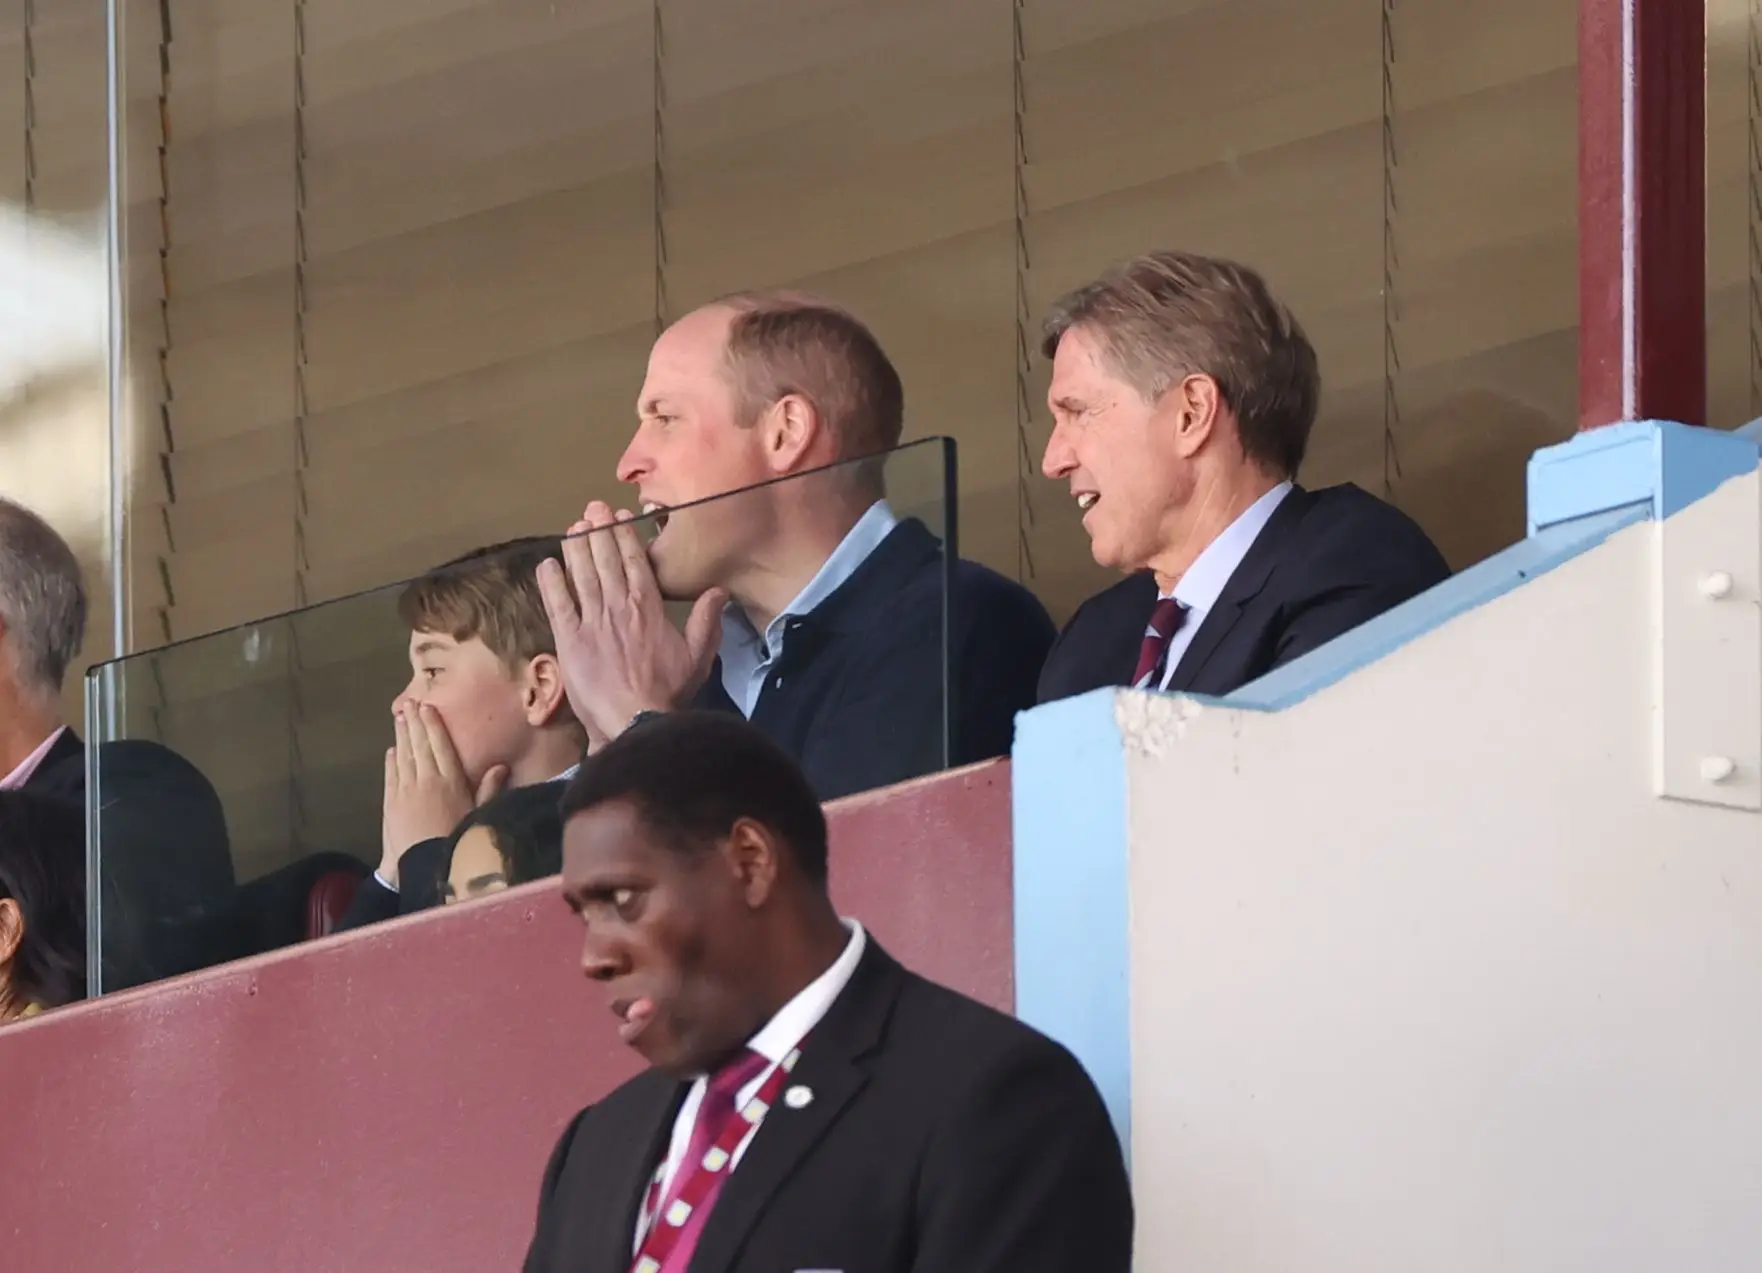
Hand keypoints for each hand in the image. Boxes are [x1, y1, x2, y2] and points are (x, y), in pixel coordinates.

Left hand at [380, 700, 507, 886]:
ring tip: (400, 717)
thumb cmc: (457, 840)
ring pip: (404, 755)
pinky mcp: (391, 801)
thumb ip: (488, 789)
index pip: (441, 745)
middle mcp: (427, 779)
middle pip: (420, 745)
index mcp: (450, 781)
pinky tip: (392, 750)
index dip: (434, 725)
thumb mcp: (478, 815)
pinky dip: (391, 760)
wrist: (423, 864)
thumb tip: (501, 766)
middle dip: (415, 722)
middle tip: (408, 702)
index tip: (427, 706)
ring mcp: (406, 789)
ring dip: (402, 735)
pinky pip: (391, 774)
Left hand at [536, 502, 726, 743]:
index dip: (623, 536)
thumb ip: (708, 621)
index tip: (617, 516)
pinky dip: (552, 582)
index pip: (634, 561)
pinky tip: (547, 564)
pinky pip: (558, 604)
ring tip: (573, 527)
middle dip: (598, 531)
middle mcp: (618, 606)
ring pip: (581, 575)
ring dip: (576, 548)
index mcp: (648, 607)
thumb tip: (719, 591)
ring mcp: (592, 622)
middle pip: (605, 560)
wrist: (635, 720)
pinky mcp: (569, 640)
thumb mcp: (698, 656)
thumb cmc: (669, 691)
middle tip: (591, 509)